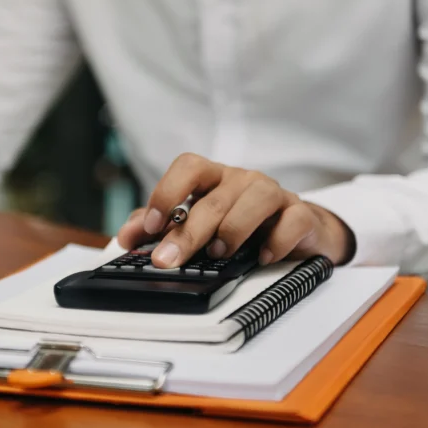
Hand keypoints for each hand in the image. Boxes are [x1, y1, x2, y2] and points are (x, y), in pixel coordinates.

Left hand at [117, 153, 355, 268]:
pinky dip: (277, 239)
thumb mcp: (196, 222)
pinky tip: (262, 256)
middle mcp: (242, 180)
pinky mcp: (300, 214)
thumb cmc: (239, 224)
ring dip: (234, 228)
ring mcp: (274, 194)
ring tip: (219, 253)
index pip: (188, 166)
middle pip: (214, 198)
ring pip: (257, 198)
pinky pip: (293, 219)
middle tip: (168, 260)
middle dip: (188, 232)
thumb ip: (160, 226)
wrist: (294, 232)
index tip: (152, 226)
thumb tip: (126, 235)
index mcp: (213, 178)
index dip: (167, 192)